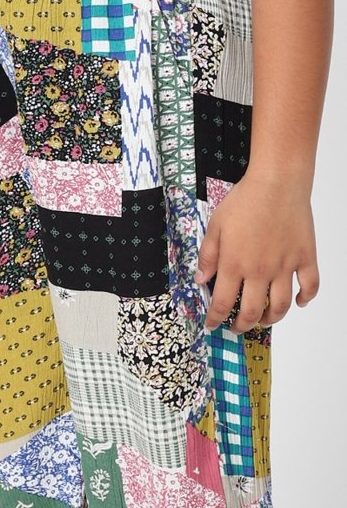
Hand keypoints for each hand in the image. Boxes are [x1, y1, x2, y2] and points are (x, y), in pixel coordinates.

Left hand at [195, 173, 319, 332]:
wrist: (276, 184)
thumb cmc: (245, 200)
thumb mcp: (215, 226)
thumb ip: (208, 255)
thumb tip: (201, 279)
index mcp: (235, 264)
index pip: (222, 302)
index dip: (215, 318)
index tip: (212, 324)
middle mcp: (260, 271)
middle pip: (252, 311)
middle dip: (242, 325)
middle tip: (236, 326)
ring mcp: (285, 267)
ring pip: (280, 306)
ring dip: (271, 319)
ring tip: (263, 320)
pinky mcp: (305, 258)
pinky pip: (310, 286)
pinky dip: (306, 298)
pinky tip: (299, 301)